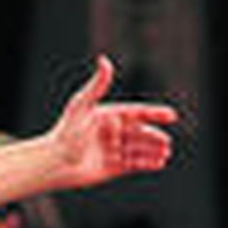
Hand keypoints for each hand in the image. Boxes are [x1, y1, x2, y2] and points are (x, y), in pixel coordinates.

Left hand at [48, 55, 177, 186]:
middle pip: (140, 133)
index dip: (154, 113)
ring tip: (165, 153)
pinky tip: (158, 164)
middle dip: (154, 137)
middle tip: (166, 142)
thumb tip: (105, 60)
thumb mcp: (83, 105)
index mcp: (107, 115)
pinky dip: (147, 164)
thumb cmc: (66, 132)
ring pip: (139, 149)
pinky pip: (134, 164)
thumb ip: (97, 84)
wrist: (55, 162)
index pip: (136, 113)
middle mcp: (111, 132)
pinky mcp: (112, 167)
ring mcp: (112, 150)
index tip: (172, 115)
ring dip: (153, 151)